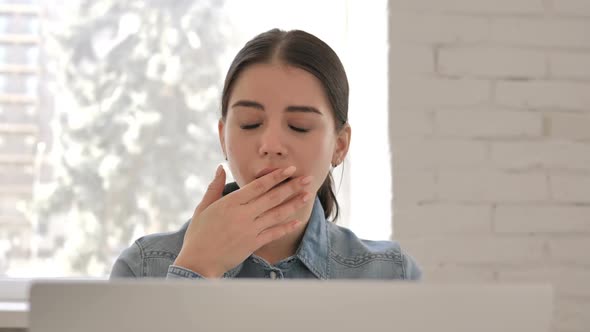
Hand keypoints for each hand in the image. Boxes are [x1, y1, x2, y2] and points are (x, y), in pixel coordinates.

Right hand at [173, 165, 312, 277]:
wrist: (198, 262)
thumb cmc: (199, 234)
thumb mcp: (203, 207)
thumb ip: (214, 187)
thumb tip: (221, 167)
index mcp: (230, 203)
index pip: (258, 186)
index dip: (276, 177)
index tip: (290, 169)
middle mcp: (243, 214)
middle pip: (272, 197)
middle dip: (292, 187)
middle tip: (308, 178)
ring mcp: (249, 230)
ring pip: (276, 214)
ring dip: (294, 204)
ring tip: (307, 195)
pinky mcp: (253, 244)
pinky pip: (274, 233)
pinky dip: (286, 227)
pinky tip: (298, 221)